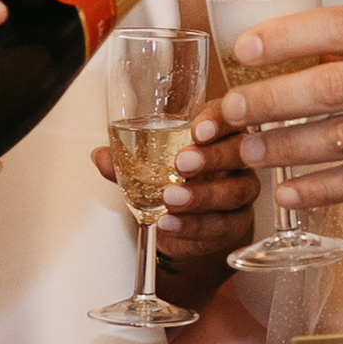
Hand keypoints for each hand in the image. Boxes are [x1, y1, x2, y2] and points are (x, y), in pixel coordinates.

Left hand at [84, 123, 261, 258]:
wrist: (191, 225)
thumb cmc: (176, 181)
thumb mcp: (150, 166)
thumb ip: (128, 161)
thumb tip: (101, 156)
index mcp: (218, 132)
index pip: (227, 117)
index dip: (217, 121)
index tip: (196, 129)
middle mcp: (236, 159)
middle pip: (238, 152)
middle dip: (211, 157)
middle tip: (181, 163)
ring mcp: (240, 191)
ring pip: (234, 192)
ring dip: (200, 196)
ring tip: (170, 198)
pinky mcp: (236, 223)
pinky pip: (222, 224)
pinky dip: (193, 225)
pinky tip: (171, 223)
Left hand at [192, 4, 342, 210]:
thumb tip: (297, 56)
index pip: (339, 28)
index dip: (285, 39)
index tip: (244, 49)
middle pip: (331, 90)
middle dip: (271, 102)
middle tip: (232, 111)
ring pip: (342, 143)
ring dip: (286, 150)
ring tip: (249, 152)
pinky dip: (322, 189)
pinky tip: (290, 191)